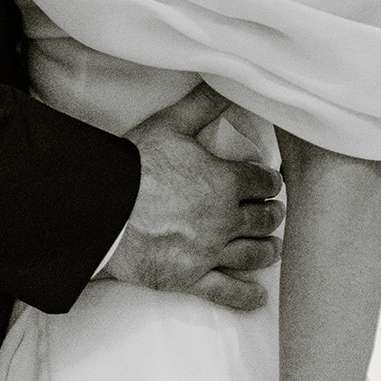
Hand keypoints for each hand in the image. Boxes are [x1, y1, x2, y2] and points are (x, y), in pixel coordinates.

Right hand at [104, 84, 283, 309]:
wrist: (106, 208)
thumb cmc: (137, 164)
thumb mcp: (171, 124)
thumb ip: (203, 105)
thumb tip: (226, 83)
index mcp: (224, 182)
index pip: (261, 182)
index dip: (269, 180)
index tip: (271, 181)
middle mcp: (224, 219)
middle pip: (261, 219)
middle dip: (271, 213)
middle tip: (274, 211)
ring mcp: (209, 252)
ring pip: (251, 254)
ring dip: (267, 249)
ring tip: (273, 246)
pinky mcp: (190, 278)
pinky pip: (225, 292)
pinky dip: (245, 295)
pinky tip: (257, 297)